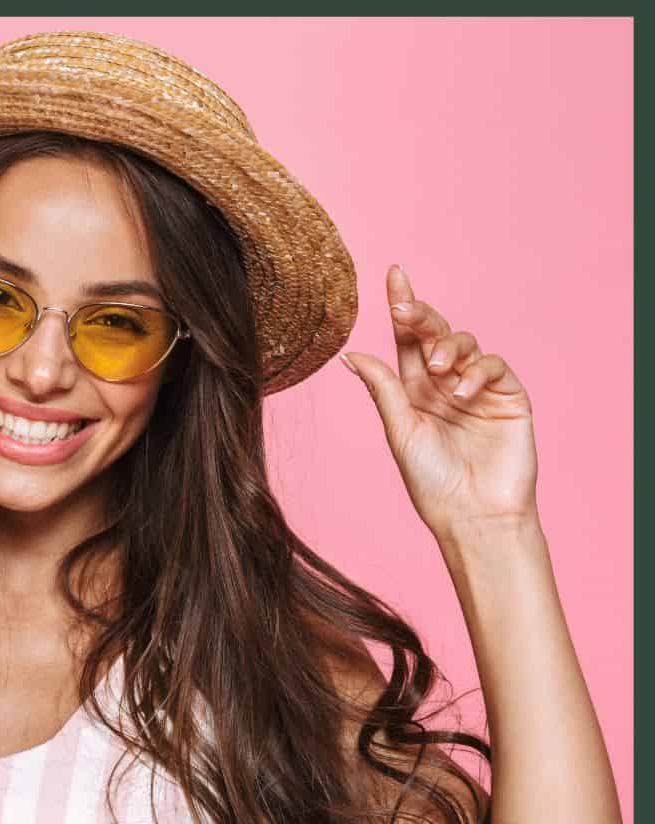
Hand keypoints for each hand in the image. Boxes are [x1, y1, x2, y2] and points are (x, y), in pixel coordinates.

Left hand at [339, 265, 538, 541]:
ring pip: (465, 343)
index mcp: (413, 389)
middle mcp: (445, 383)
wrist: (473, 516)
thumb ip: (383, 389)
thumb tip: (349, 354)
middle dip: (420, 316)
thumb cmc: (431, 481)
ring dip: (449, 348)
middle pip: (434, 334)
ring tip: (440, 371)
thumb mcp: (399, 430)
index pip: (406, 340)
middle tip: (403, 311)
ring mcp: (478, 388)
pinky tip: (462, 391)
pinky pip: (493, 366)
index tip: (394, 273)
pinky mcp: (509, 398)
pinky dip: (477, 371)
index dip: (402, 306)